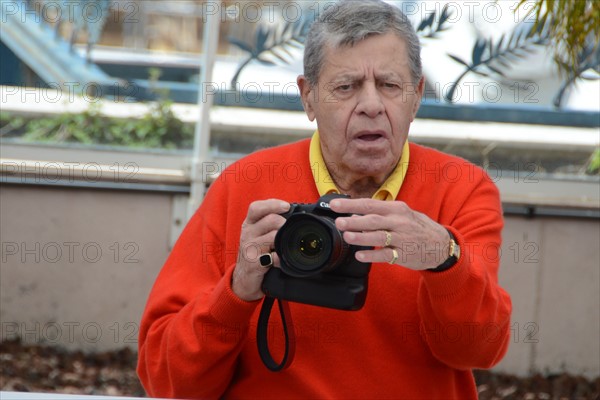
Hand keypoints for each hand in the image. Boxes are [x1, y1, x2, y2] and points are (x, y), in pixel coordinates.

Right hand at [232, 199, 289, 300]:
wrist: (243, 276)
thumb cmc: (255, 251)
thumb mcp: (257, 233)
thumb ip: (269, 222)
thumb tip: (292, 213)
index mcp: (249, 224)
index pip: (256, 207)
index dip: (273, 204)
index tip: (286, 206)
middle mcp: (247, 233)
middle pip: (271, 220)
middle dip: (284, 223)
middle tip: (288, 230)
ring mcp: (250, 248)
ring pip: (273, 236)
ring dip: (283, 240)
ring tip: (284, 244)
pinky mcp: (254, 263)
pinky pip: (273, 257)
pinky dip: (281, 258)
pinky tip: (281, 259)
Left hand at [330, 198, 449, 269]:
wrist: (441, 245)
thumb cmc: (416, 227)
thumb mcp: (400, 214)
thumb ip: (379, 214)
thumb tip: (353, 214)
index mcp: (396, 209)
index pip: (370, 204)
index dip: (351, 204)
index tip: (334, 205)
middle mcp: (399, 222)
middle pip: (373, 220)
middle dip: (354, 220)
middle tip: (339, 222)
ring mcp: (402, 238)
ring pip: (379, 237)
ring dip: (362, 237)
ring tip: (347, 236)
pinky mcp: (404, 254)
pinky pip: (386, 255)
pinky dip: (372, 255)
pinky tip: (360, 255)